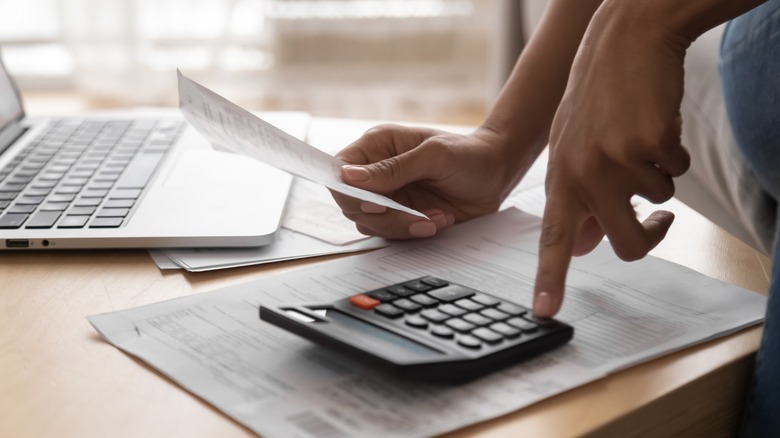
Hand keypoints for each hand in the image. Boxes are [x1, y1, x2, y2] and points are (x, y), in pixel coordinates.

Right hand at [332, 124, 521, 238]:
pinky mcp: (401, 217)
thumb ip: (393, 168)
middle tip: (414, 216)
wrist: (497, 175)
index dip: (348, 192)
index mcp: (377, 146)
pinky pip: (392, 234)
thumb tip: (349, 177)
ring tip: (436, 217)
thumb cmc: (468, 155)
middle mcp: (376, 173)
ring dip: (403, 227)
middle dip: (384, 217)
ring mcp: (388, 197)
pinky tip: (440, 220)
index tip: (373, 205)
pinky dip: (415, 233)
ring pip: (370, 224)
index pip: (340, 171)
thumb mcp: (434, 155)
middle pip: (351, 204)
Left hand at [533, 5, 691, 317]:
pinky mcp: (650, 143)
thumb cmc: (599, 100)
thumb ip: (579, 198)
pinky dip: (674, 153)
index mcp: (560, 179)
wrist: (623, 41)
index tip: (544, 312)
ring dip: (659, 177)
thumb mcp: (574, 149)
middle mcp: (582, 174)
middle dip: (650, 237)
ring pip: (659, 203)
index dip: (550, 278)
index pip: (553, 239)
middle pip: (626, 245)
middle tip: (660, 219)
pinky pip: (678, 172)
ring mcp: (615, 159)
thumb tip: (588, 245)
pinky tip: (654, 122)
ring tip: (639, 138)